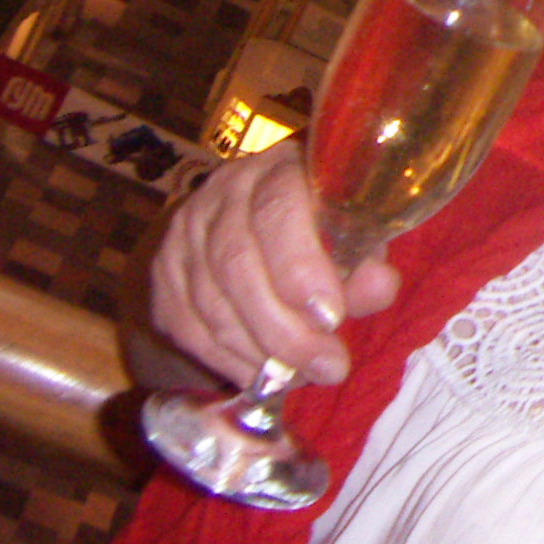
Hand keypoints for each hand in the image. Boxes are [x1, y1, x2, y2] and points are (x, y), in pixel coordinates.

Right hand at [147, 140, 400, 389]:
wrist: (251, 223)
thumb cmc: (320, 226)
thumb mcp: (353, 232)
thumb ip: (365, 261)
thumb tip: (379, 286)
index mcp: (276, 168)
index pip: (276, 209)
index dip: (301, 266)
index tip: (332, 316)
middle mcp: (219, 194)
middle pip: (237, 264)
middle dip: (285, 327)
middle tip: (330, 366)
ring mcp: (183, 236)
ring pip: (211, 304)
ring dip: (262, 352)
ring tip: (308, 376)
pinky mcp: (163, 278)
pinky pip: (189, 330)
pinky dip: (230, 360)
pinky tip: (265, 376)